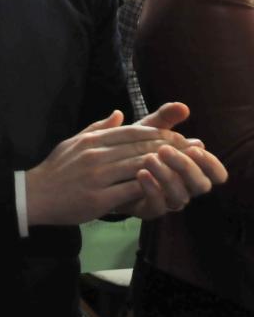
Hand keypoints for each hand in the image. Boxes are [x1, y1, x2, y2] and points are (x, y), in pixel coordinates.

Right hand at [26, 106, 213, 225]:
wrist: (35, 194)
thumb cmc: (56, 169)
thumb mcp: (73, 142)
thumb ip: (97, 127)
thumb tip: (119, 114)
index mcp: (91, 139)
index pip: (132, 132)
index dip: (158, 134)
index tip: (178, 137)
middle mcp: (95, 154)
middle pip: (139, 147)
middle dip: (168, 149)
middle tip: (190, 151)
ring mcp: (96, 176)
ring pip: (138, 167)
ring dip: (163, 167)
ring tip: (182, 169)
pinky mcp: (98, 198)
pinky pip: (130, 190)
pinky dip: (149, 187)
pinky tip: (163, 188)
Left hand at [113, 102, 228, 218]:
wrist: (101, 167)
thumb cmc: (130, 146)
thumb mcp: (146, 129)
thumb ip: (164, 118)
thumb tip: (183, 106)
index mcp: (189, 168)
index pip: (215, 173)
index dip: (211, 163)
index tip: (195, 147)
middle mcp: (183, 186)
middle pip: (201, 185)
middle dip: (187, 167)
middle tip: (166, 150)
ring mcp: (166, 200)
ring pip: (180, 196)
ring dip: (167, 176)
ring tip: (149, 158)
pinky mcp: (147, 209)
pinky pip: (157, 207)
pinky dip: (151, 189)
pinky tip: (140, 174)